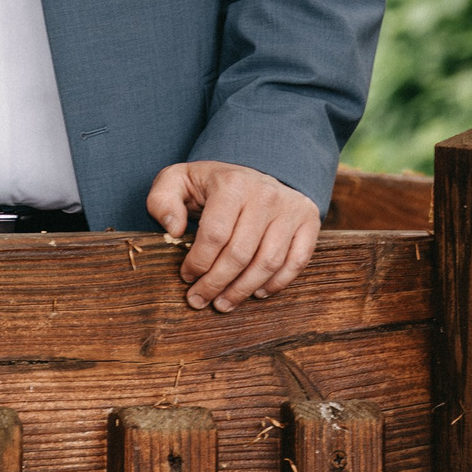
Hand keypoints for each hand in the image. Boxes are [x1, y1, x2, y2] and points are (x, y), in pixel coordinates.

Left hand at [146, 161, 321, 312]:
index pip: (215, 234)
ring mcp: (290, 208)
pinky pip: (296, 262)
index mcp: (231, 183)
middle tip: (200, 300)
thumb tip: (173, 230)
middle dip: (216, 284)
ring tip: (223, 303)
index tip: (186, 277)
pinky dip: (277, 283)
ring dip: (243, 290)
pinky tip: (257, 293)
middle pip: (240, 253)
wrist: (255, 168)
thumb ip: (162, 200)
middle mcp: (265, 194)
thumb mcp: (178, 180)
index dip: (198, 262)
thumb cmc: (210, 183)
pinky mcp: (309, 221)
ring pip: (268, 262)